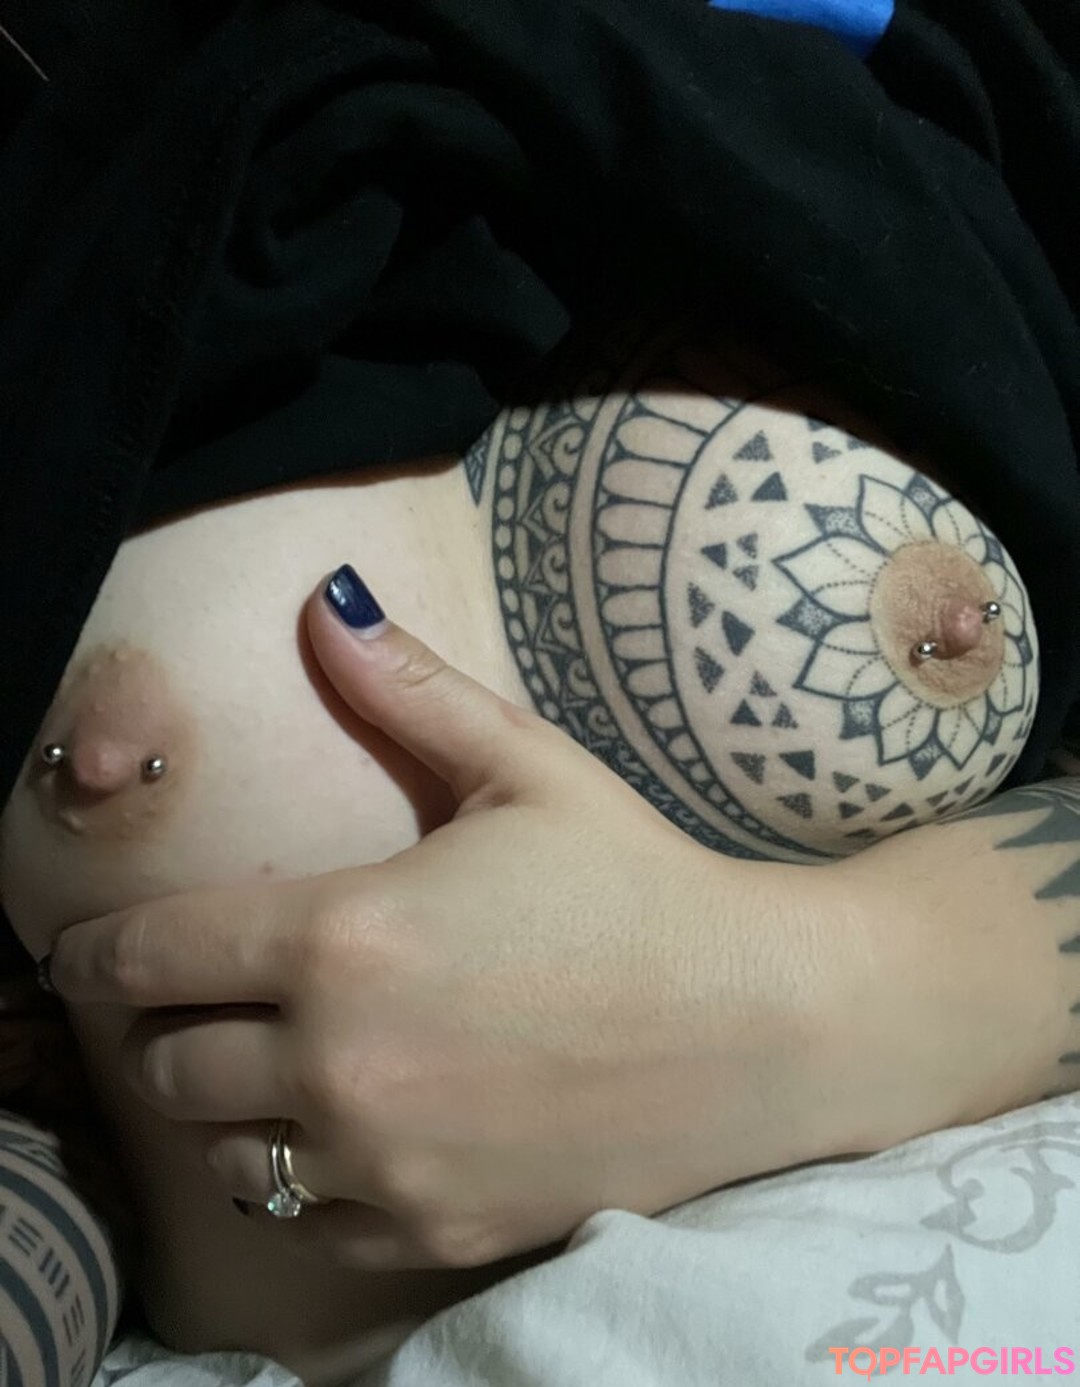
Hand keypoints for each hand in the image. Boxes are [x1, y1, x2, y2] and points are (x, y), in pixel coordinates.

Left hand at [50, 566, 844, 1270]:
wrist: (762, 1026)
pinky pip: (308, 1222)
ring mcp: (384, 1159)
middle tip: (215, 1000)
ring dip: (230, 1109)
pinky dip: (306, 1178)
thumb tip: (325, 599)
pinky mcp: (432, 1228)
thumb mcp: (528, 768)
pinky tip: (359, 1130)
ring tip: (283, 1066)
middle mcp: (341, 1061)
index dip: (96, 952)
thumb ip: (408, 688)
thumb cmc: (643, 884)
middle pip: (167, 1065)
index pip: (149, 954)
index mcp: (345, 935)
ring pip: (223, 1155)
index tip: (81, 953)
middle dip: (169, 1028)